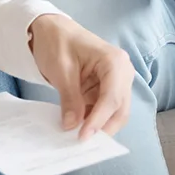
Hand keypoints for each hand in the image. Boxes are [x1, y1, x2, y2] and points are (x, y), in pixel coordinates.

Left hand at [28, 14, 133, 140]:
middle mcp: (122, 72)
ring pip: (115, 113)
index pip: (112, 98)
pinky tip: (79, 129)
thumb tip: (73, 126)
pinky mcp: (106, 89)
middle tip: (83, 144)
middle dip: (103, 128)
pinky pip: (103, 110)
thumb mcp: (61, 69)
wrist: (52, 30)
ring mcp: (116, 82)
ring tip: (78, 139)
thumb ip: (70, 98)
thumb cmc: (58, 41)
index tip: (82, 137)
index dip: (98, 121)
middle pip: (120, 109)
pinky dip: (93, 121)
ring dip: (99, 127)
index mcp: (114, 61)